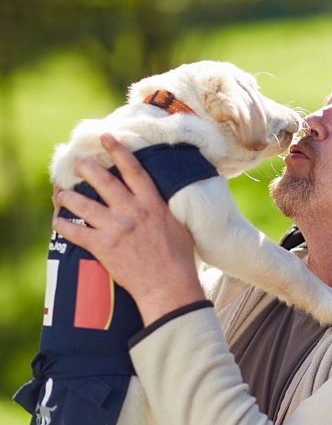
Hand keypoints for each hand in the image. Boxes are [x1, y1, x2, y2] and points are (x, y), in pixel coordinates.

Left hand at [53, 134, 204, 324]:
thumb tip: (161, 199)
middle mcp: (133, 211)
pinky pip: (74, 231)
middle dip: (86, 168)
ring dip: (67, 197)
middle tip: (77, 163)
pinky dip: (62, 225)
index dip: (118, 151)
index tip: (106, 138)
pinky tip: (57, 221)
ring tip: (60, 194)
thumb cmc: (179, 259)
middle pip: (103, 181)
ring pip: (82, 204)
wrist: (169, 286)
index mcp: (152, 204)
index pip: (133, 170)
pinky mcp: (103, 246)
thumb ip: (166, 209)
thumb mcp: (180, 226)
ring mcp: (116, 228)